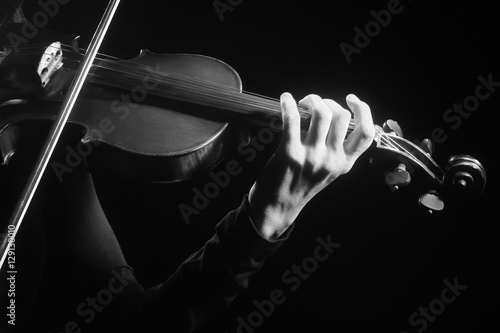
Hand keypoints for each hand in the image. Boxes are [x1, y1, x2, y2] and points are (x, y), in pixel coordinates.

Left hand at [248, 92, 374, 239]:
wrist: (277, 207)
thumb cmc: (300, 185)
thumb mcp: (328, 171)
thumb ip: (336, 149)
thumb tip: (332, 116)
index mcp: (345, 164)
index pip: (366, 134)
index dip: (363, 110)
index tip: (351, 100)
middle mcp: (332, 160)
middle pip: (341, 116)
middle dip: (328, 102)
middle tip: (315, 103)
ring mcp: (312, 157)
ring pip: (321, 114)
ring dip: (312, 100)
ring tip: (302, 102)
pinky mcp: (290, 153)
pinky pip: (293, 119)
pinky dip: (288, 104)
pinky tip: (285, 99)